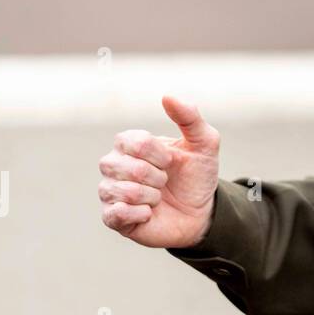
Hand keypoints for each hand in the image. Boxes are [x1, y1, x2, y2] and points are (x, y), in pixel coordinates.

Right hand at [99, 95, 220, 248]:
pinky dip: (141, 214)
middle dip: (156, 176)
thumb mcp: (204, 143)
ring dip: (151, 196)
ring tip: (158, 197)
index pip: (134, 142)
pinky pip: (116, 214)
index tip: (171, 161)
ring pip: (122, 191)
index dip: (159, 154)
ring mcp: (110, 191)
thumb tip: (167, 96)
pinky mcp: (112, 218)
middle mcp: (113, 165)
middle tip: (165, 181)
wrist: (201, 212)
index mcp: (130, 143)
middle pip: (125, 167)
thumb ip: (189, 117)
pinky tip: (149, 213)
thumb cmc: (197, 175)